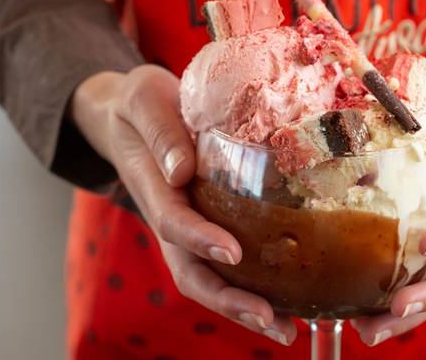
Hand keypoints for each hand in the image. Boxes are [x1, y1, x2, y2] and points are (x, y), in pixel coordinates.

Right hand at [70, 65, 295, 344]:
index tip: (232, 250)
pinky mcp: (209, 224)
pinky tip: (290, 299)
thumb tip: (182, 170)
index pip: (173, 222)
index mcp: (153, 188)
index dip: (199, 239)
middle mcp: (170, 218)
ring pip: (210, 277)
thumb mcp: (144, 99)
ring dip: (243, 306)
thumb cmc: (140, 104)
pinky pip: (229, 262)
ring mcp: (188, 227)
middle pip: (192, 271)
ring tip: (285, 328)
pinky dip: (254, 286)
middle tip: (267, 318)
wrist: (134, 113)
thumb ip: (160, 130)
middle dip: (227, 299)